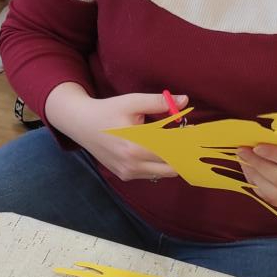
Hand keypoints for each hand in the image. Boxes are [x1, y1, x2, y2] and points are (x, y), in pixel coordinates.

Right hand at [44, 86, 184, 182]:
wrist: (80, 124)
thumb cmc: (107, 110)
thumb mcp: (132, 101)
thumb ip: (159, 102)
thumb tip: (185, 100)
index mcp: (135, 146)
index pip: (172, 149)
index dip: (187, 141)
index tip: (196, 131)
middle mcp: (132, 164)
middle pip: (172, 166)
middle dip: (183, 153)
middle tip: (189, 139)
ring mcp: (128, 173)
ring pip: (163, 173)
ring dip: (172, 160)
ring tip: (173, 142)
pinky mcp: (125, 176)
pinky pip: (151, 173)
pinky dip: (159, 164)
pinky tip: (158, 149)